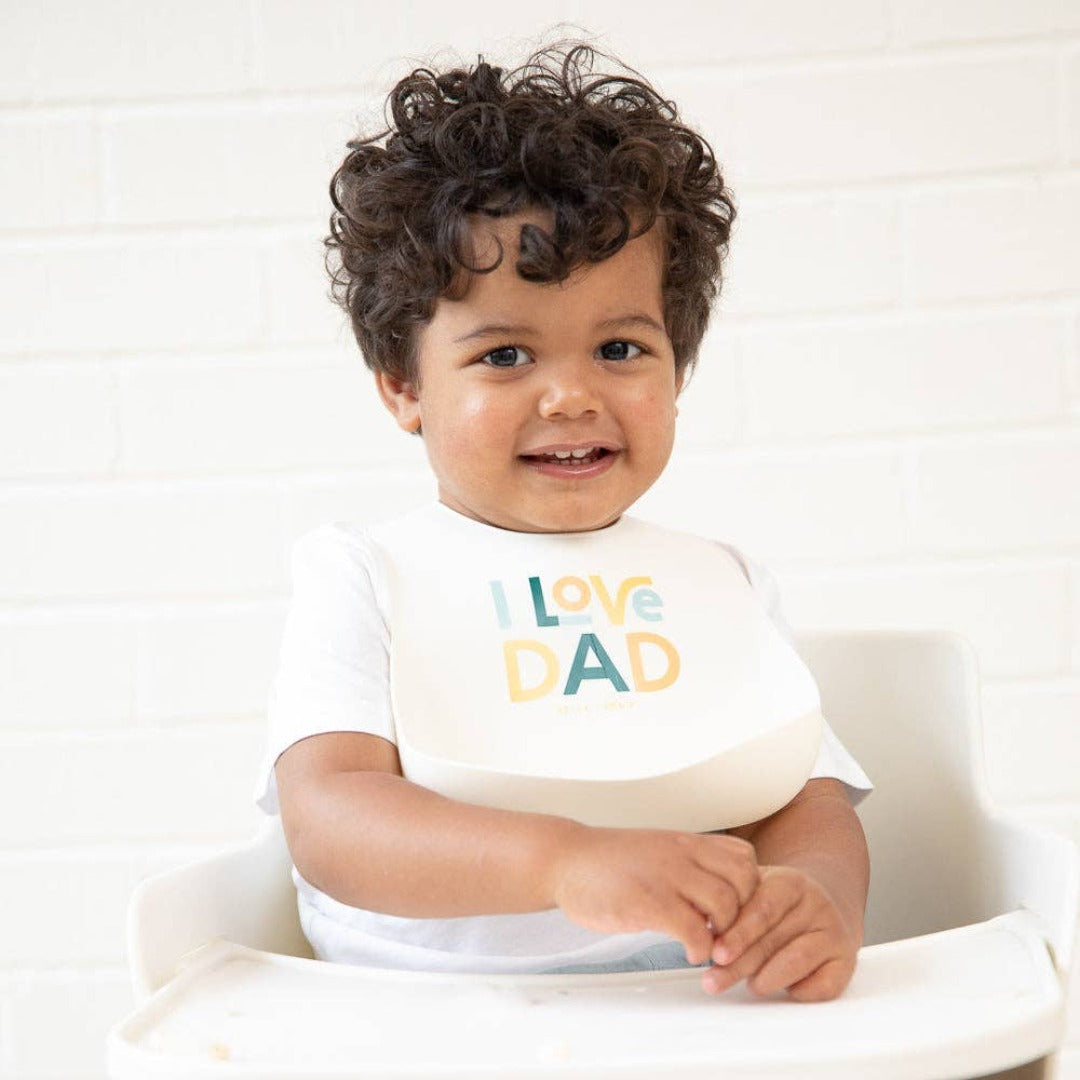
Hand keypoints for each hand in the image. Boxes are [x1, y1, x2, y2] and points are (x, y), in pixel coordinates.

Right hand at [551, 827, 757, 965]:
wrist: (566, 860)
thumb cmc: (609, 861)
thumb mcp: (657, 850)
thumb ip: (688, 865)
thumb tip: (719, 893)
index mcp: (685, 841)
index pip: (744, 857)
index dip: (748, 887)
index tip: (735, 908)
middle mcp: (681, 854)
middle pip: (745, 880)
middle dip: (744, 912)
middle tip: (727, 930)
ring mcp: (666, 877)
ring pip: (725, 904)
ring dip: (724, 934)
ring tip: (709, 943)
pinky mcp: (648, 903)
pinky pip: (694, 930)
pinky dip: (699, 948)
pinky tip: (688, 952)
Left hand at [703, 865, 859, 1000]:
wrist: (827, 900)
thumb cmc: (778, 901)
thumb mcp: (756, 888)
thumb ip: (732, 904)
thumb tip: (696, 926)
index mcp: (790, 882)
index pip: (762, 910)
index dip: (737, 934)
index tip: (715, 953)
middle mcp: (815, 905)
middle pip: (774, 940)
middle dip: (740, 964)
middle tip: (714, 979)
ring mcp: (833, 932)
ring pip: (797, 961)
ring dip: (767, 979)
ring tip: (748, 986)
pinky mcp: (847, 960)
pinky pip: (824, 984)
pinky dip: (800, 991)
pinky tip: (780, 990)